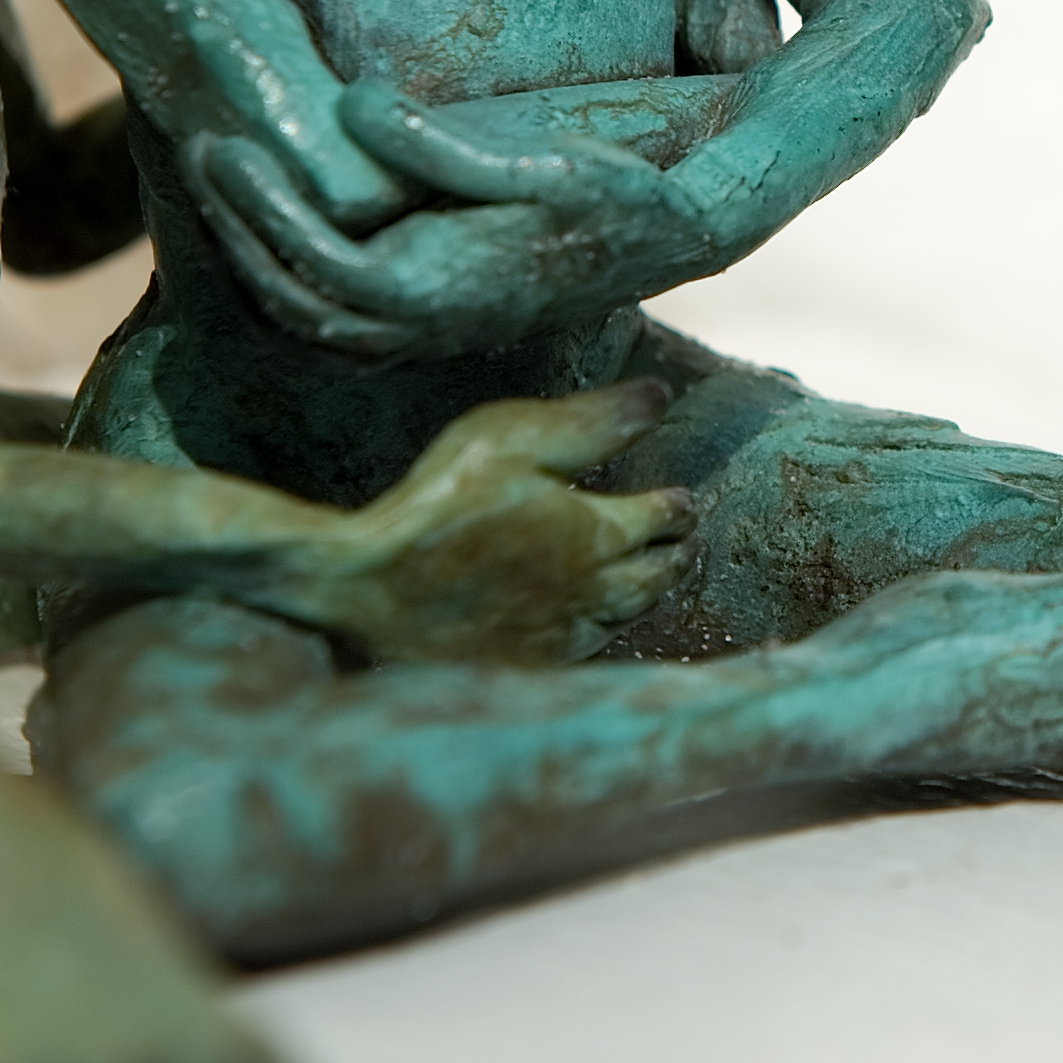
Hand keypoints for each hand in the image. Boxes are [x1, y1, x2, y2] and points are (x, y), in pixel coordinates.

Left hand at [183, 87, 734, 360]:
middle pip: (296, 301)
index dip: (262, 212)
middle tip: (206, 155)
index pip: (319, 263)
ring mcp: (428, 334)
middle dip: (240, 232)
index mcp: (443, 289)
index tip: (224, 147)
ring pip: (309, 324)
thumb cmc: (616, 195)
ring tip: (224, 187)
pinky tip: (274, 235)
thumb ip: (445, 144)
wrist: (674, 242)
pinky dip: (289, 289)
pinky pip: (337, 327)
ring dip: (256, 262)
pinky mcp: (434, 322)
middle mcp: (425, 326)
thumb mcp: (547, 157)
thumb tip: (354, 104)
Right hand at [263, 382, 695, 664]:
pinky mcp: (524, 666)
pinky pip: (580, 653)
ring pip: (621, 620)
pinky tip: (590, 635)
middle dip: (675, 559)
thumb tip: (659, 395)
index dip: (674, 507)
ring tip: (653, 590)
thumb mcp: (517, 438)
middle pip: (652, 578)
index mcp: (596, 535)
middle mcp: (590, 592)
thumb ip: (594, 422)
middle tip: (689, 549)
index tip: (686, 502)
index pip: (658, 518)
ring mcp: (557, 636)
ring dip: (645, 600)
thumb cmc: (443, 503)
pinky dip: (600, 637)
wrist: (373, 588)